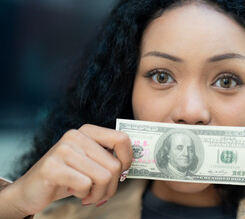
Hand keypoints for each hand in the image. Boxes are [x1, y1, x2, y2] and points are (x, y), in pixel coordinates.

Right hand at [5, 124, 131, 216]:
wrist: (31, 190)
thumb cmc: (68, 177)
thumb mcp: (90, 163)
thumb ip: (108, 158)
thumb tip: (131, 165)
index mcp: (88, 131)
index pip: (122, 139)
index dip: (127, 160)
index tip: (121, 173)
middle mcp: (76, 136)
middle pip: (114, 165)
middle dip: (111, 187)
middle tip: (100, 194)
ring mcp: (63, 149)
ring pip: (103, 177)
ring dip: (98, 194)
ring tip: (88, 195)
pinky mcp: (52, 166)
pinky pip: (85, 185)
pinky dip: (83, 194)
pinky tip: (74, 192)